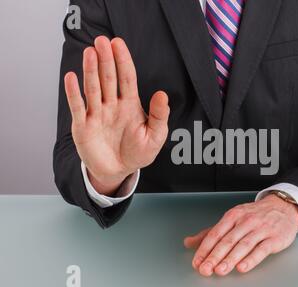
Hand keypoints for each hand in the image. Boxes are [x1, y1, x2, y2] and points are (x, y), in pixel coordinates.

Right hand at [64, 36, 169, 194]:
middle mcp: (112, 105)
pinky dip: (74, 93)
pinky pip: (78, 107)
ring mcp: (96, 113)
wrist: (119, 171)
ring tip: (90, 53)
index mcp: (130, 104)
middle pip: (108, 78)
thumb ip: (159, 116)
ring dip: (91, 71)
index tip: (118, 43)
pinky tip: (71, 77)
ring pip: (93, 88)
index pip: (126, 77)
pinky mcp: (83, 126)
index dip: (123, 60)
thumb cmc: (138, 153)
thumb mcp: (155, 136)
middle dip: (106, 59)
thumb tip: (162, 94)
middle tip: (102, 41)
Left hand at [184, 194, 297, 275]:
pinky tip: (242, 267)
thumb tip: (189, 242)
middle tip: (206, 269)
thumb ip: (210, 232)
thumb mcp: (232, 218)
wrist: (283, 207)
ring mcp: (261, 229)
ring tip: (220, 270)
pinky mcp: (274, 238)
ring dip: (230, 259)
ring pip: (243, 245)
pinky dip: (251, 259)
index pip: (215, 234)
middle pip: (228, 240)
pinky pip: (261, 249)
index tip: (197, 262)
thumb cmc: (255, 215)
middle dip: (215, 256)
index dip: (205, 249)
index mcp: (233, 216)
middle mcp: (246, 221)